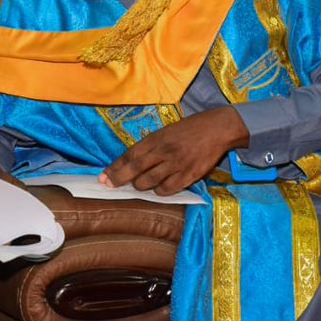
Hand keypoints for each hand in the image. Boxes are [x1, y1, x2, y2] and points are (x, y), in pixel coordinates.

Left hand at [101, 106, 248, 194]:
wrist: (217, 129)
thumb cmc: (189, 129)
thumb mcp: (166, 132)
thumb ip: (150, 146)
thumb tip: (131, 162)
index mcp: (156, 139)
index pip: (129, 155)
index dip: (114, 167)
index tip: (103, 177)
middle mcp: (164, 151)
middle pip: (135, 169)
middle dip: (119, 179)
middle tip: (109, 186)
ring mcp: (176, 164)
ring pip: (149, 182)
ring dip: (140, 186)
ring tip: (139, 185)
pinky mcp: (189, 175)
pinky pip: (168, 189)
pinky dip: (160, 192)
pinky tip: (159, 189)